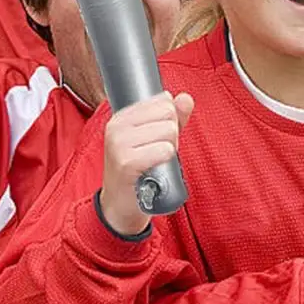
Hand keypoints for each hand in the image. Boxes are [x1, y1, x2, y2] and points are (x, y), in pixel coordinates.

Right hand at [100, 91, 194, 235]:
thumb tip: (186, 98)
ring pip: (168, 132)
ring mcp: (119, 144)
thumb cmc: (140, 170)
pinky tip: (154, 169)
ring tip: (154, 162)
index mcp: (122, 117)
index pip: (163, 101)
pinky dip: (166, 160)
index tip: (157, 139)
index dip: (170, 121)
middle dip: (171, 135)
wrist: (121, 205)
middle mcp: (117, 126)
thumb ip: (173, 117)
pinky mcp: (126, 162)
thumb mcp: (155, 139)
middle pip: (168, 115)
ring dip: (169, 149)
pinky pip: (164, 149)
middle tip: (156, 153)